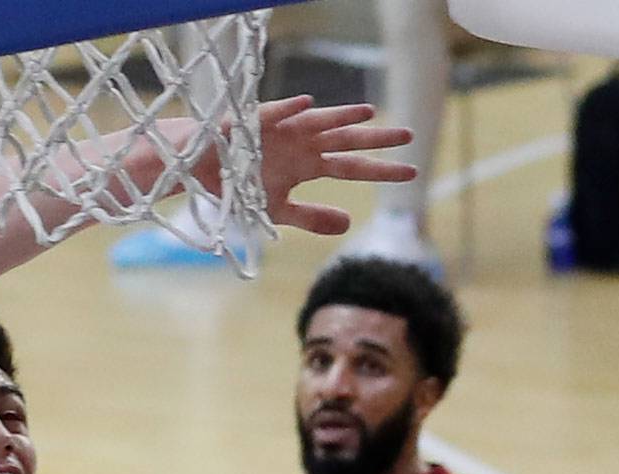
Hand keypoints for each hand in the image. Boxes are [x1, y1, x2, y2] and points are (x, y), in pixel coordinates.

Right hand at [254, 97, 415, 237]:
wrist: (206, 167)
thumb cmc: (243, 183)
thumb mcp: (280, 210)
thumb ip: (313, 217)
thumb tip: (349, 224)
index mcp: (311, 164)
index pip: (354, 166)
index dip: (381, 169)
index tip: (412, 173)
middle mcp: (304, 143)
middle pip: (346, 140)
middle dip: (376, 138)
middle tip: (408, 136)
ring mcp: (284, 130)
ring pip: (319, 122)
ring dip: (341, 116)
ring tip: (368, 113)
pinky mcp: (257, 122)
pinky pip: (275, 113)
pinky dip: (290, 108)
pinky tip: (308, 103)